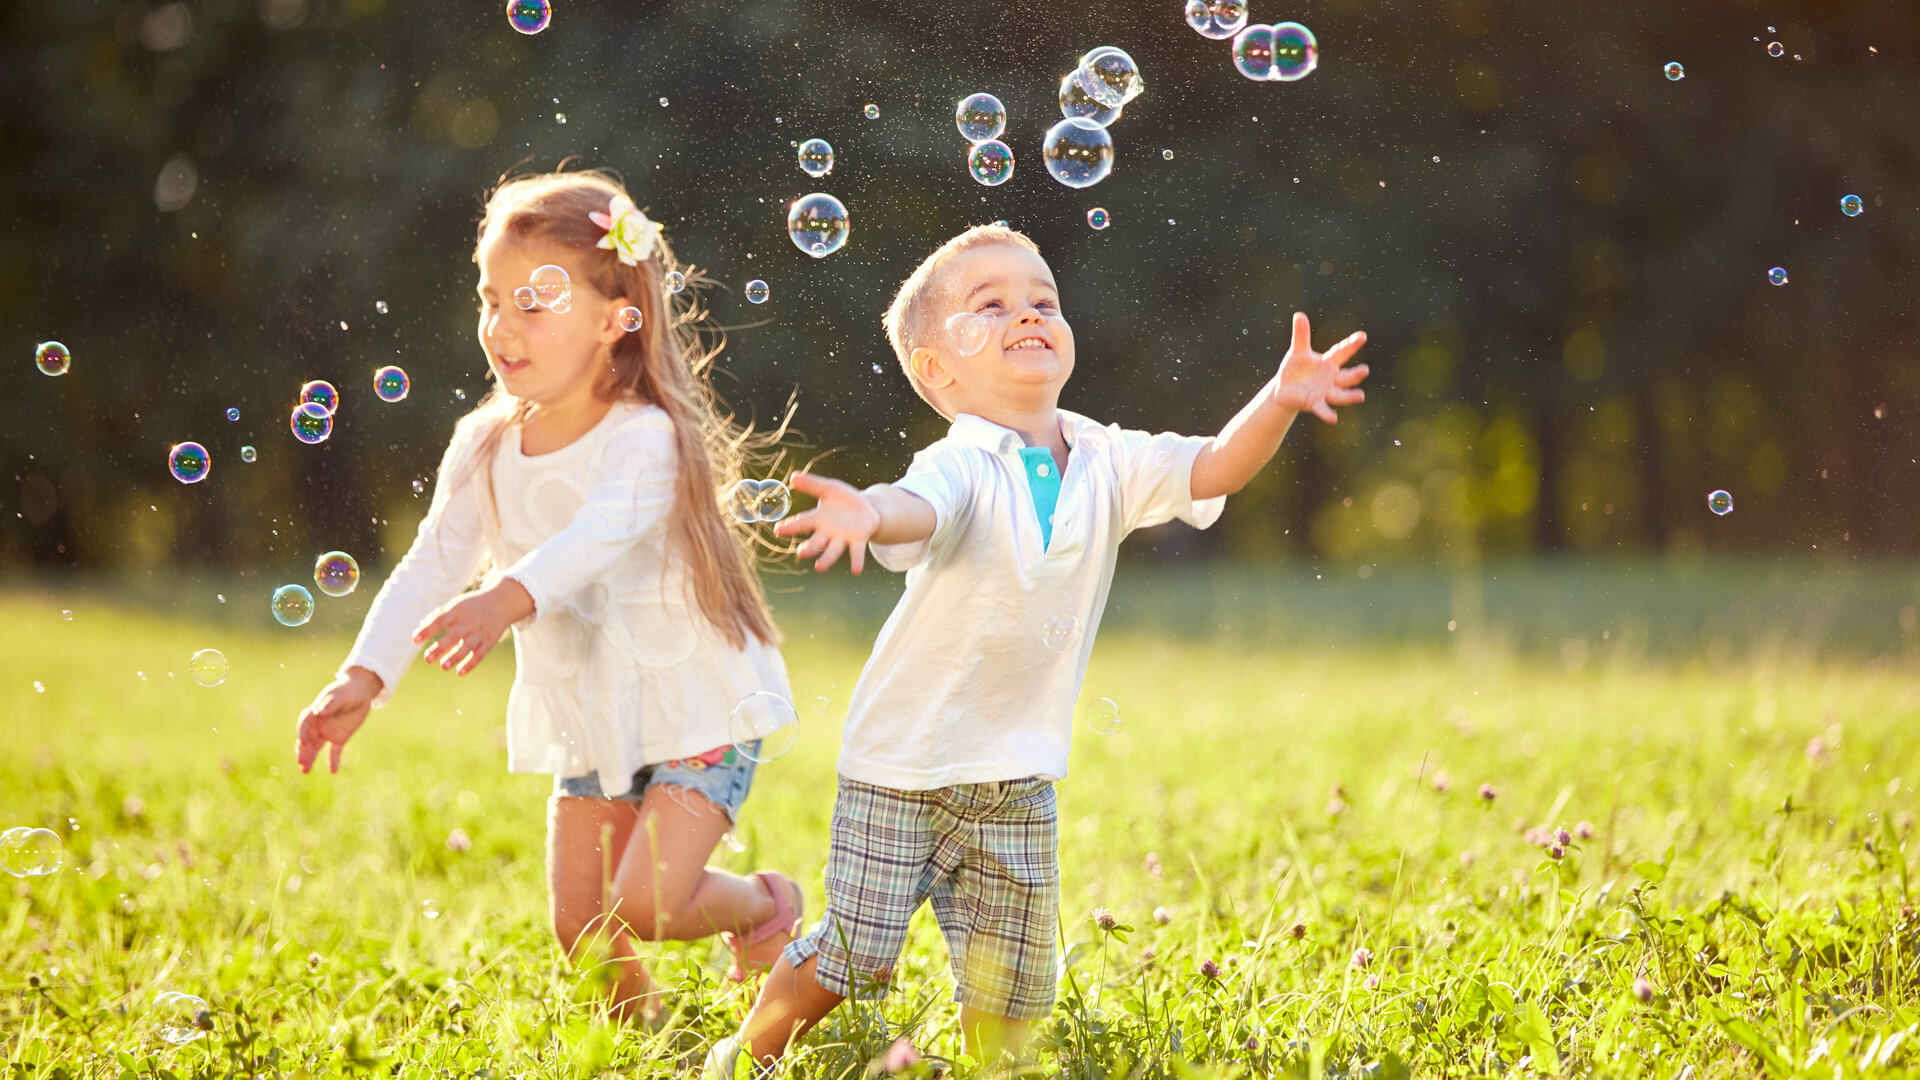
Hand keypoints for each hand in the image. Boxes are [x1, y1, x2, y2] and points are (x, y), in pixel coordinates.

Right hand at [296, 667, 380, 773]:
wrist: (359, 692)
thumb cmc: (347, 691)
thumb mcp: (340, 696)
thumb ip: (330, 705)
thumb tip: (318, 713)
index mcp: (315, 712)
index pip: (305, 723)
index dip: (303, 732)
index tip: (303, 740)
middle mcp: (318, 725)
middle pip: (307, 739)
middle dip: (303, 750)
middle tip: (300, 761)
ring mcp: (327, 732)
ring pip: (316, 748)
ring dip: (310, 758)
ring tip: (305, 771)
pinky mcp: (339, 738)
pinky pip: (334, 751)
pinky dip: (333, 760)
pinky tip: (333, 771)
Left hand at [412, 578, 532, 674]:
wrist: (502, 603)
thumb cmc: (472, 606)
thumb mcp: (456, 605)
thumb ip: (438, 616)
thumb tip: (420, 629)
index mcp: (458, 611)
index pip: (440, 620)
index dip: (427, 630)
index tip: (415, 640)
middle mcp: (469, 621)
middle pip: (454, 635)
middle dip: (440, 648)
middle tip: (427, 659)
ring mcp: (480, 632)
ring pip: (467, 646)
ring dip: (455, 657)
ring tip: (443, 666)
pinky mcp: (489, 641)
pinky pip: (480, 654)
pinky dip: (471, 664)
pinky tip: (460, 672)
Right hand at [771, 471, 878, 573]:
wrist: (867, 509)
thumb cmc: (844, 500)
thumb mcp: (829, 488)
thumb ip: (812, 484)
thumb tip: (793, 477)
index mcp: (818, 519)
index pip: (802, 522)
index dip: (790, 526)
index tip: (778, 530)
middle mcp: (828, 533)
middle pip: (816, 542)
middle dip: (809, 548)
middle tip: (801, 553)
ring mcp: (843, 538)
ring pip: (833, 551)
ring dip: (826, 559)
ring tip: (819, 567)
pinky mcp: (858, 540)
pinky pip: (856, 552)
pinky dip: (856, 561)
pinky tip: (856, 570)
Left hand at [1272, 312, 1368, 423]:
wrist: (1285, 388)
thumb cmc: (1295, 367)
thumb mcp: (1297, 351)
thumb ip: (1301, 335)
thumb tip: (1299, 315)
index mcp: (1328, 362)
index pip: (1341, 352)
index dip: (1351, 344)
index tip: (1362, 336)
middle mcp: (1331, 378)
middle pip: (1346, 376)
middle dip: (1355, 374)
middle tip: (1365, 370)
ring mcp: (1325, 392)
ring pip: (1340, 394)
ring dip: (1349, 396)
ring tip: (1360, 396)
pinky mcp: (1315, 403)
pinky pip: (1323, 409)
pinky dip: (1327, 413)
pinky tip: (1333, 419)